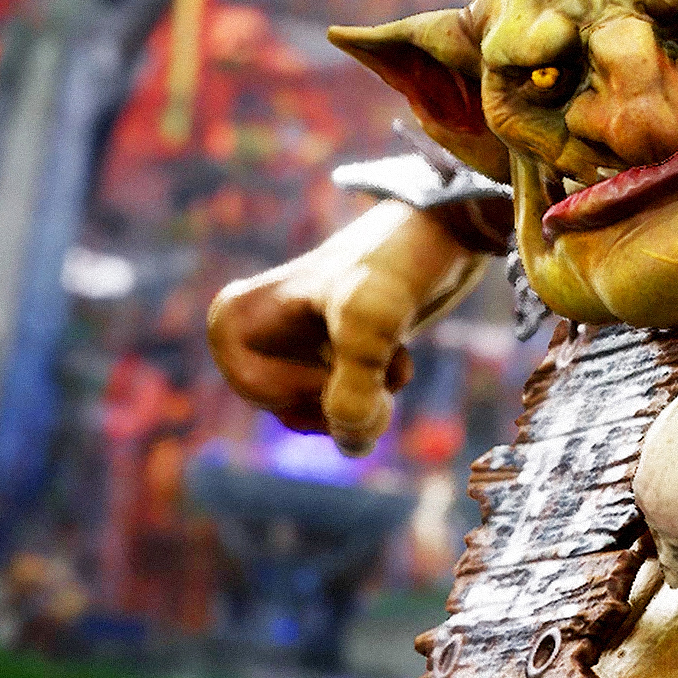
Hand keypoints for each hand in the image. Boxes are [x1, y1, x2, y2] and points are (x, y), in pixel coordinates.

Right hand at [208, 201, 487, 454]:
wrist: (447, 231)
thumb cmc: (398, 266)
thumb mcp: (373, 323)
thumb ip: (354, 387)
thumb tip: (352, 446)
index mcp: (229, 320)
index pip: (267, 395)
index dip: (320, 387)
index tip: (350, 349)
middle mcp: (248, 334)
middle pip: (297, 412)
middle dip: (351, 394)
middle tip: (387, 354)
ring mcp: (287, 347)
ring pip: (327, 414)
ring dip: (372, 393)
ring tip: (395, 348)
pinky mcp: (327, 354)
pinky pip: (346, 406)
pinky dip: (378, 392)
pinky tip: (398, 353)